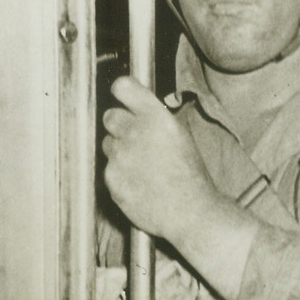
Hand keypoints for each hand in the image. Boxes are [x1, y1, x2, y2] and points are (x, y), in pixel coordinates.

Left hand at [101, 76, 217, 244]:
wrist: (190, 211)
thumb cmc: (191, 177)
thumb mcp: (182, 137)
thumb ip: (157, 120)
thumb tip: (140, 111)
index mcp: (157, 118)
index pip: (123, 87)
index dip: (122, 92)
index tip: (124, 98)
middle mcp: (135, 133)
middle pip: (110, 115)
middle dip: (120, 125)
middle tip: (135, 138)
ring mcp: (120, 156)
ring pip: (108, 144)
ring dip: (120, 151)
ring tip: (143, 167)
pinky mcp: (111, 178)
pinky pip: (108, 169)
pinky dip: (120, 175)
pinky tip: (140, 183)